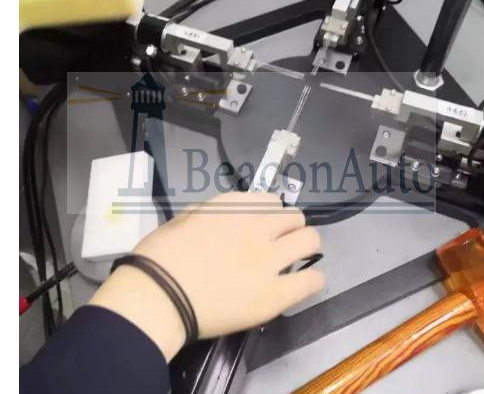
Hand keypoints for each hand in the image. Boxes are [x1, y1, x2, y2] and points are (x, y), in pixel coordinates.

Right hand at [90, 192, 323, 360]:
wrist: (157, 296)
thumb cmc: (160, 257)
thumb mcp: (184, 218)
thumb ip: (213, 215)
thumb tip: (230, 221)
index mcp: (234, 207)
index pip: (270, 200)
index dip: (270, 213)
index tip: (265, 225)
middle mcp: (258, 226)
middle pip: (294, 217)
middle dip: (290, 227)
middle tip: (281, 242)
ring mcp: (269, 260)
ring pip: (309, 240)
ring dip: (304, 246)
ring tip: (295, 259)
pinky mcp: (274, 294)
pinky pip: (311, 281)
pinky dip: (312, 279)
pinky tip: (305, 282)